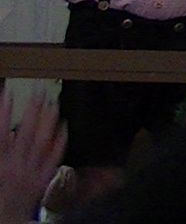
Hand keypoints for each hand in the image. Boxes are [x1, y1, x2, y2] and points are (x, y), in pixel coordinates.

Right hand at [0, 87, 65, 223]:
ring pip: (42, 143)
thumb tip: (3, 132)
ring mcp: (30, 174)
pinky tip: (64, 126)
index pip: (0, 133)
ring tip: (52, 102)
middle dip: (32, 110)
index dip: (2, 112)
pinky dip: (59, 141)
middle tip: (38, 89)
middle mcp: (15, 168)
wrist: (5, 222)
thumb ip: (1, 145)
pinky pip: (54, 158)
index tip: (7, 92)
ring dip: (48, 121)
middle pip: (25, 133)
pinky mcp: (42, 180)